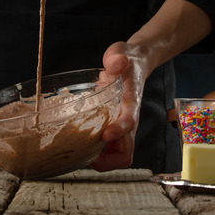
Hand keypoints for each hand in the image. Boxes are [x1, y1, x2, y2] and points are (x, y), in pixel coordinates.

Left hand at [89, 41, 149, 170]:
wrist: (134, 64)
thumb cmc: (127, 60)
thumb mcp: (121, 52)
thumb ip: (117, 57)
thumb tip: (116, 62)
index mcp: (131, 102)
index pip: (130, 121)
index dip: (119, 131)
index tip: (105, 134)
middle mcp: (129, 119)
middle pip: (126, 153)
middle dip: (108, 161)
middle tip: (86, 157)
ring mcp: (122, 127)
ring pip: (117, 156)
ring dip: (101, 161)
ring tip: (80, 156)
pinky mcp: (114, 128)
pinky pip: (108, 150)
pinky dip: (96, 154)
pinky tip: (79, 147)